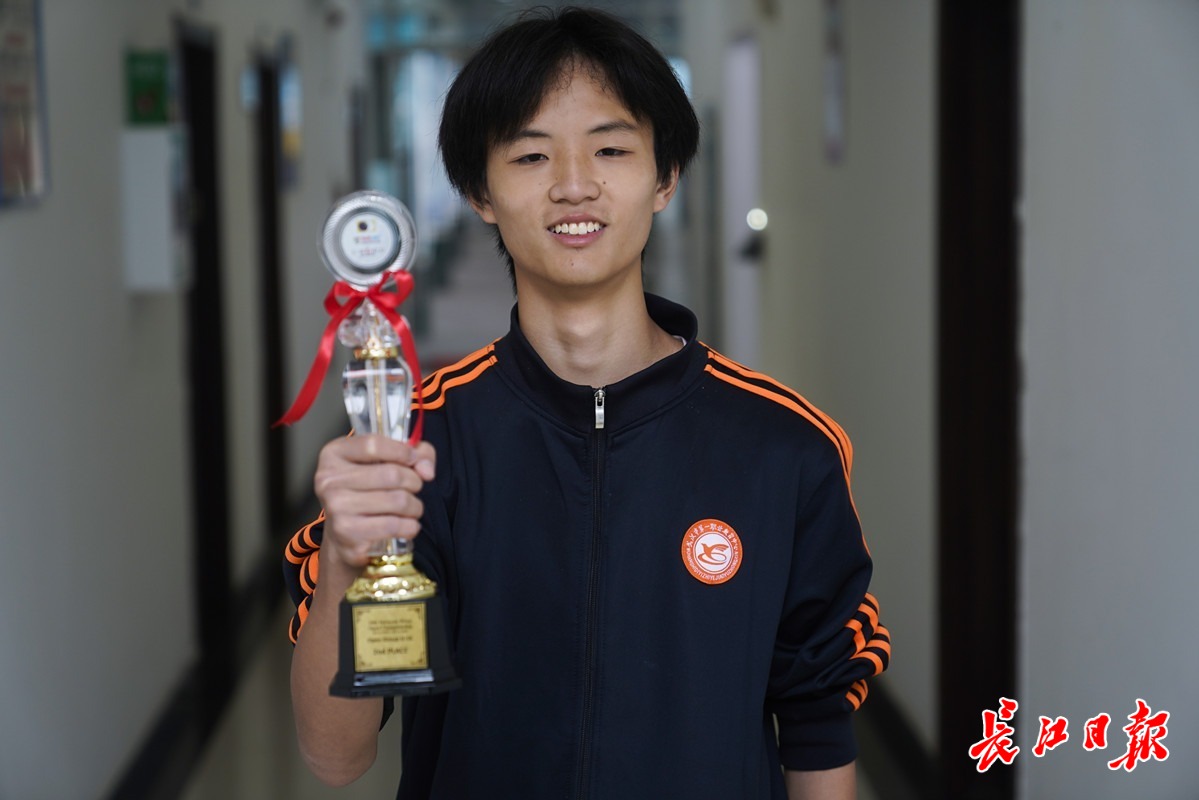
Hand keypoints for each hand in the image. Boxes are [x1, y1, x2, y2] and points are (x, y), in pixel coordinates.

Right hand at [313, 434, 436, 570]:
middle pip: (391, 474)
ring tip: (411, 508)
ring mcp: (337, 507)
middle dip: (414, 482)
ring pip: (398, 501)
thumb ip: (414, 454)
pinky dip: (410, 526)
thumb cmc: (365, 492)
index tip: (414, 459)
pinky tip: (406, 525)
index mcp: (334, 454)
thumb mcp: (383, 462)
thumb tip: (427, 470)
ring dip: (415, 506)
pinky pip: (395, 525)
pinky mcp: (348, 532)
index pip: (373, 444)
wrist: (343, 536)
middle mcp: (329, 480)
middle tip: (414, 488)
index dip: (402, 451)